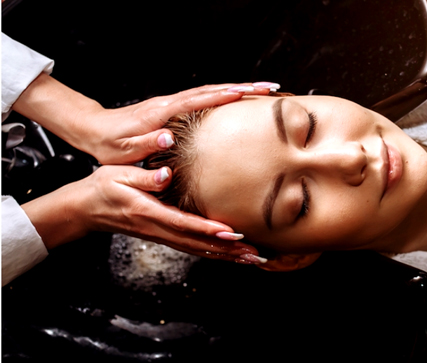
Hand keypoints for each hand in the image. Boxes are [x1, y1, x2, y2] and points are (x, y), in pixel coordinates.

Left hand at [13, 75, 278, 163]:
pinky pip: (206, 99)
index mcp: (163, 113)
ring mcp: (174, 104)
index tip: (247, 93)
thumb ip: (148, 143)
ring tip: (264, 91)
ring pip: (212, 92)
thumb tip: (169, 137)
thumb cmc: (111, 144)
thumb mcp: (126, 150)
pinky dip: (226, 95)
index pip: (198, 100)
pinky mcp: (176, 109)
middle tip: (270, 88)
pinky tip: (239, 100)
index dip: (223, 96)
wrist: (95, 130)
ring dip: (239, 88)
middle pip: (212, 90)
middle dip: (243, 87)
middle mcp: (172, 103)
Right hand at [22, 165, 266, 264]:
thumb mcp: (117, 174)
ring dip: (227, 256)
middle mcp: (158, 229)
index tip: (232, 233)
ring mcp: (163, 236)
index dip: (208, 229)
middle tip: (254, 254)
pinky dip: (215, 253)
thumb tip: (166, 175)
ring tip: (252, 259)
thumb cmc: (103, 188)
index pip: (184, 224)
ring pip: (199, 250)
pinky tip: (232, 255)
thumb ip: (143, 176)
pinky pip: (194, 248)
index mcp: (148, 213)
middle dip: (228, 251)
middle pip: (198, 244)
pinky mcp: (166, 237)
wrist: (87, 209)